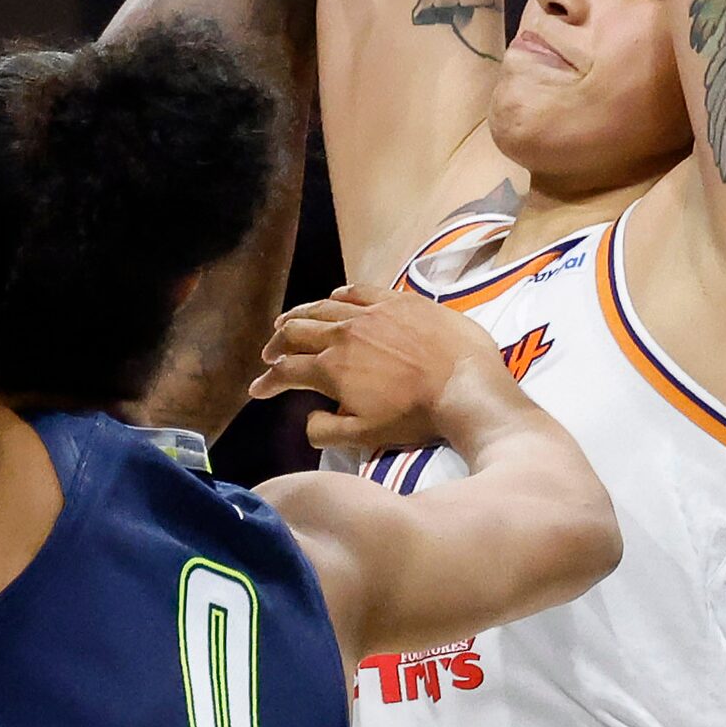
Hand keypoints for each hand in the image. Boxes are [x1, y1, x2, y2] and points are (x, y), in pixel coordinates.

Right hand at [250, 284, 515, 453]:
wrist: (467, 386)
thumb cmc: (417, 418)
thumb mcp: (365, 437)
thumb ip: (326, 430)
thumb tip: (307, 418)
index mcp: (332, 369)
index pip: (286, 372)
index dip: (268, 382)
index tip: (259, 390)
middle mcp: (343, 334)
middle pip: (297, 332)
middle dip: (277, 345)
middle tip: (270, 354)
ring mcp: (371, 313)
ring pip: (323, 307)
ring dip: (300, 316)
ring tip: (289, 322)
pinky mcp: (398, 300)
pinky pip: (359, 290)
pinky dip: (339, 295)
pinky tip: (334, 298)